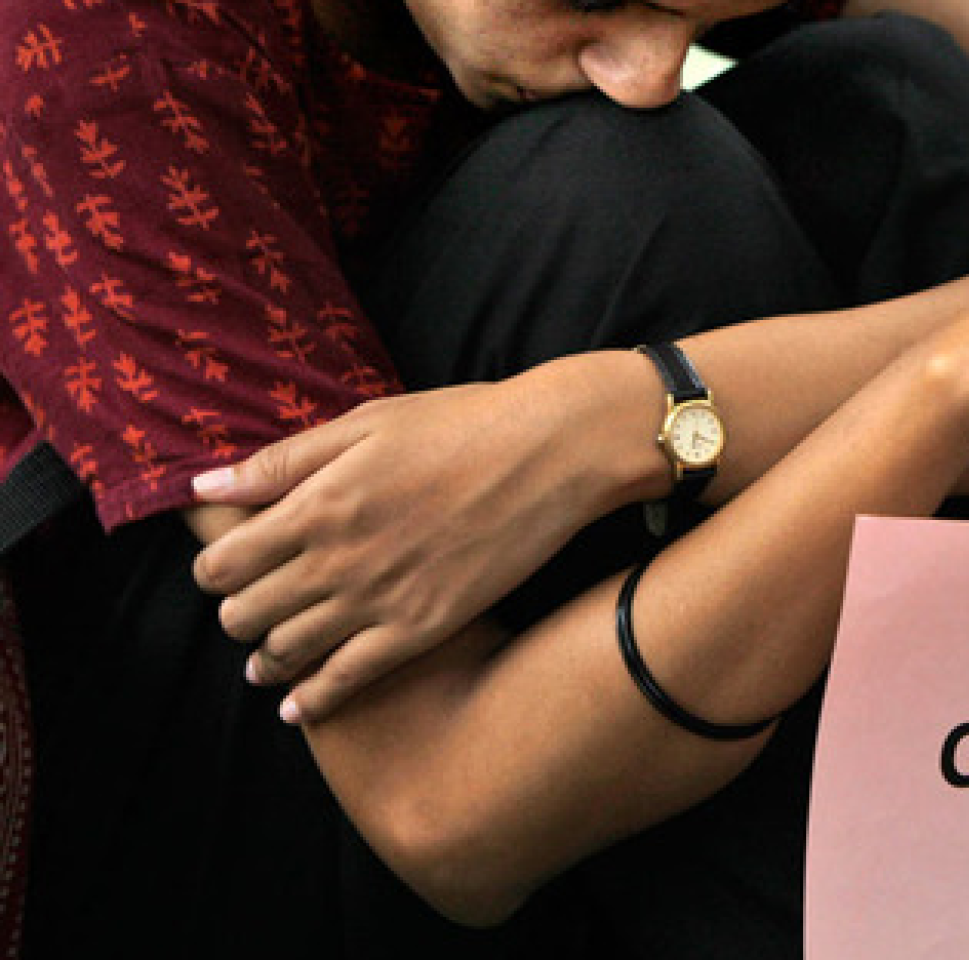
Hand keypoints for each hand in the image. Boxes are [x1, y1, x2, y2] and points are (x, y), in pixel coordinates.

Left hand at [192, 354, 657, 721]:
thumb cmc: (461, 424)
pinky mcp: (424, 628)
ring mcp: (380, 599)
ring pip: (288, 651)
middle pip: (245, 613)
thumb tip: (203, 487)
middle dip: (237, 615)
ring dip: (266, 658)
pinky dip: (313, 698)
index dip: (214, 571)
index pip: (222, 562)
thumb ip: (283, 462)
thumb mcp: (365, 424)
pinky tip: (297, 706)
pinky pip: (349, 679)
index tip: (226, 568)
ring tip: (266, 660)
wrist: (552, 452)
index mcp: (316, 503)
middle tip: (250, 610)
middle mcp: (336, 560)